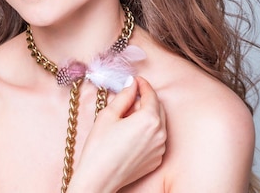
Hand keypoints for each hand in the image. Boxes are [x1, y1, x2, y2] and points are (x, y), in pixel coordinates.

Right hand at [68, 76, 166, 192]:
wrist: (99, 178)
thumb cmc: (100, 147)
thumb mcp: (108, 115)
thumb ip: (124, 96)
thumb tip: (132, 84)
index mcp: (149, 119)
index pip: (151, 94)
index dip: (143, 84)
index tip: (136, 80)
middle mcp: (160, 134)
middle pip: (158, 107)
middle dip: (146, 99)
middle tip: (130, 96)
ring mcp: (160, 148)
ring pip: (159, 123)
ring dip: (148, 115)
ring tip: (128, 116)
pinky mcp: (156, 159)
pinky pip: (156, 138)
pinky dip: (148, 131)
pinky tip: (131, 133)